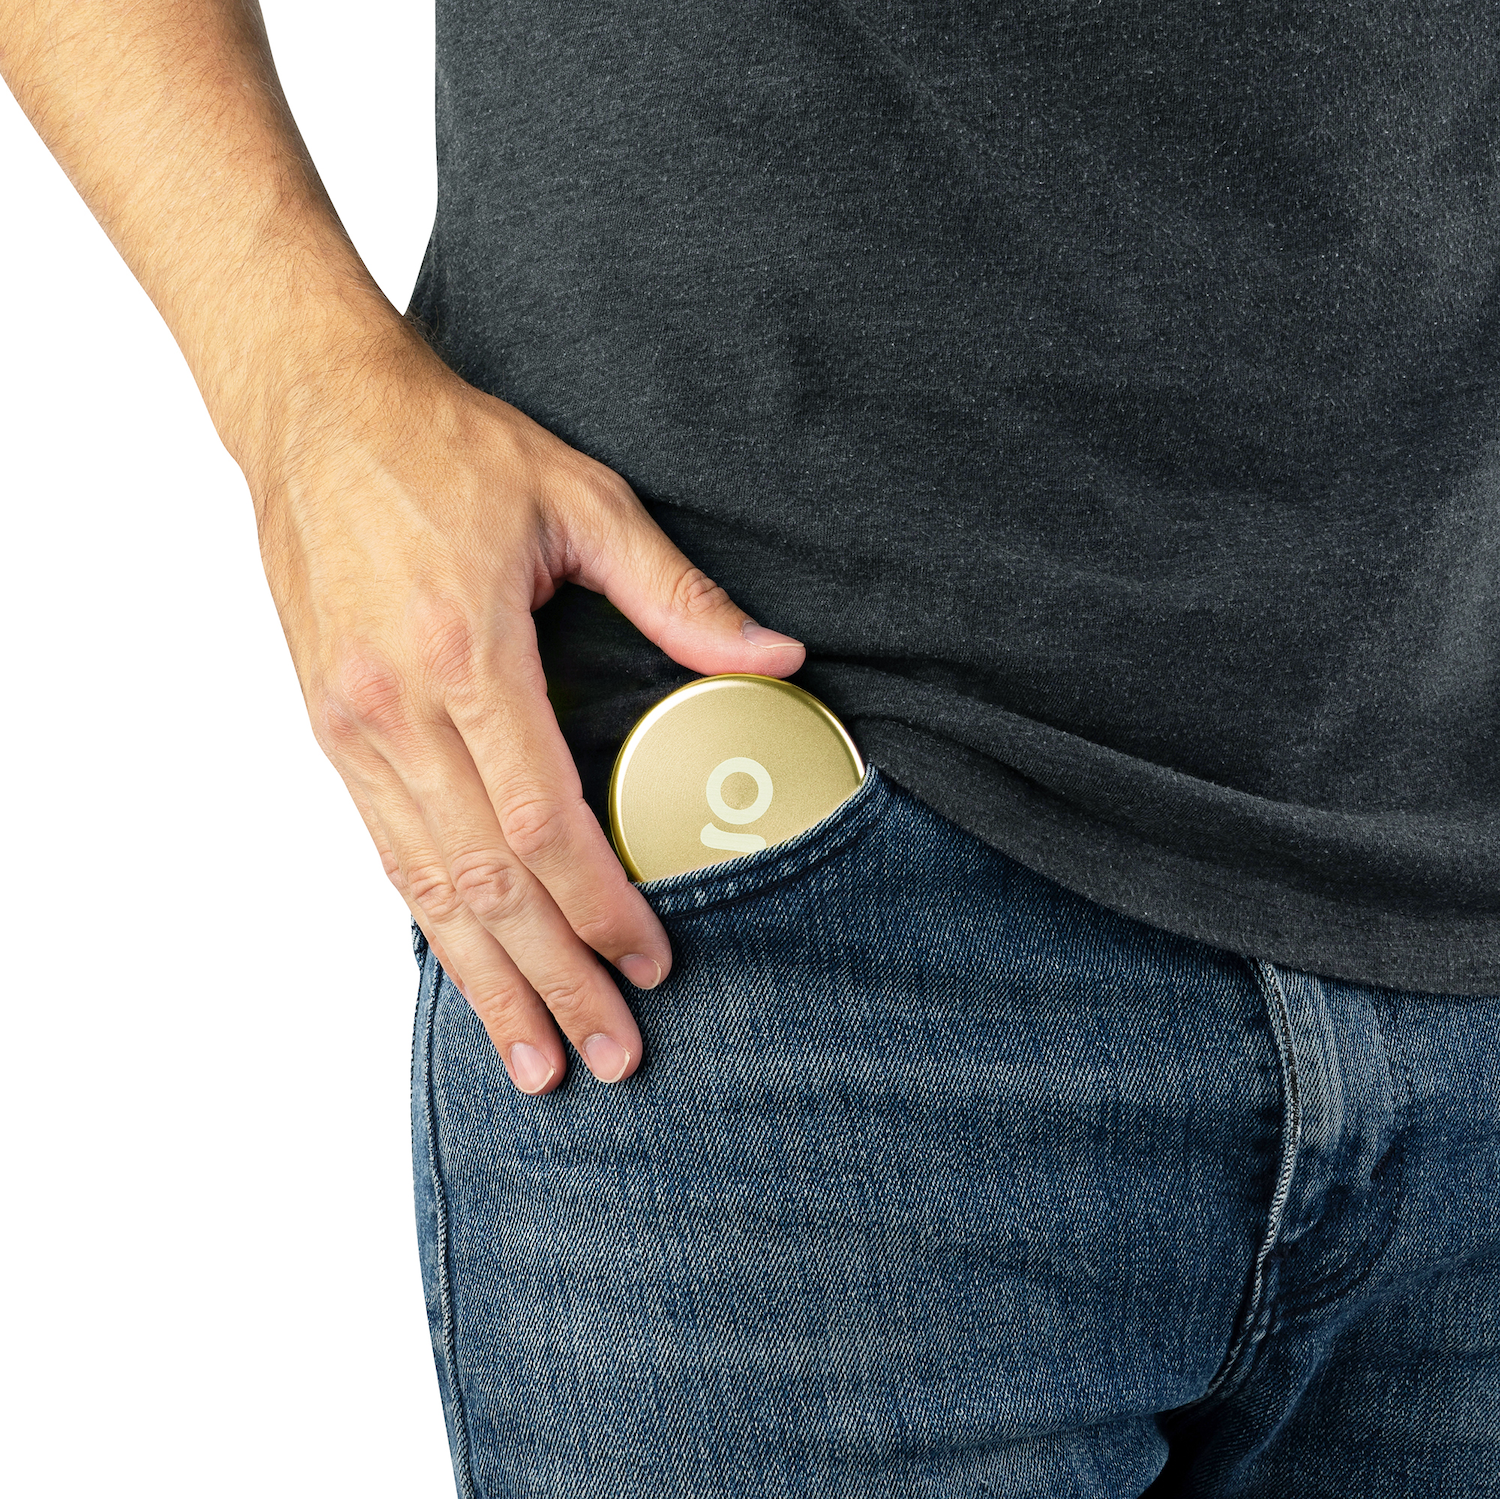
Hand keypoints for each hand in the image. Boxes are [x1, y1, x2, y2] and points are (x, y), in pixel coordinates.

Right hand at [251, 325, 804, 1093]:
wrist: (312, 412)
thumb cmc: (445, 448)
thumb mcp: (581, 500)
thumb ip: (678, 596)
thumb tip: (771, 660)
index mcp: (464, 654)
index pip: (542, 823)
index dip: (602, 907)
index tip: (652, 963)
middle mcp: (395, 708)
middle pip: (484, 883)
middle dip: (551, 981)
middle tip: (607, 1056)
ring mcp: (351, 727)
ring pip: (424, 888)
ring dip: (484, 981)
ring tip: (534, 1061)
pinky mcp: (331, 730)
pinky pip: (387, 851)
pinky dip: (432, 924)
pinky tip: (468, 972)